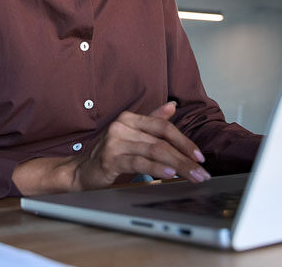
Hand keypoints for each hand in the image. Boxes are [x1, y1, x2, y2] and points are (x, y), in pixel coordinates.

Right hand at [69, 101, 210, 189]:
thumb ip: (152, 121)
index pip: (163, 127)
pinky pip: (139, 162)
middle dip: (185, 158)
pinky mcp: (110, 159)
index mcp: (129, 118)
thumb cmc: (109, 155)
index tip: (199, 156)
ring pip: (154, 152)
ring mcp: (115, 142)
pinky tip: (169, 174)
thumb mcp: (132, 136)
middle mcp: (122, 126)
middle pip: (162, 141)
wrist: (80, 171)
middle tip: (202, 172)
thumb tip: (173, 105)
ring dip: (178, 165)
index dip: (184, 141)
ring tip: (192, 176)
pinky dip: (157, 169)